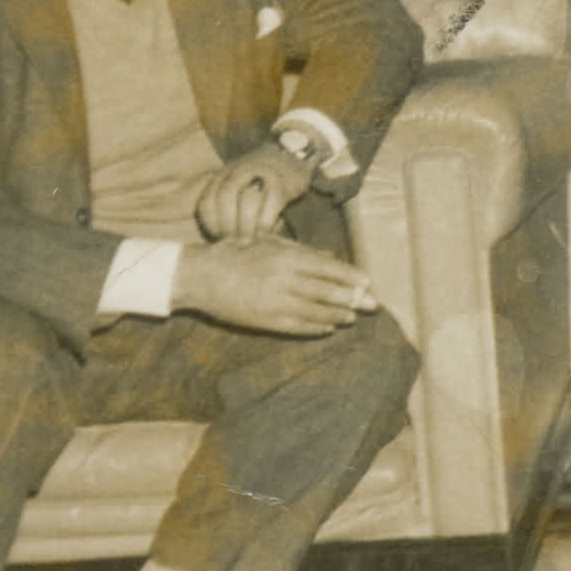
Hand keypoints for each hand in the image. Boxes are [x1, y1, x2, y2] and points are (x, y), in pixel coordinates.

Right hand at [172, 235, 378, 335]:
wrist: (199, 276)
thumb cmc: (235, 253)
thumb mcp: (268, 243)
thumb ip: (299, 251)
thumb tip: (330, 258)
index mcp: (286, 258)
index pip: (328, 269)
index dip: (350, 277)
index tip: (367, 282)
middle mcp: (284, 280)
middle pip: (327, 292)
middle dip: (353, 299)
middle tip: (372, 305)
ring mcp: (275, 303)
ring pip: (315, 312)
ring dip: (338, 315)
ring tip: (352, 317)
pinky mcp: (265, 321)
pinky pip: (297, 327)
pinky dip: (315, 328)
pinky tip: (328, 328)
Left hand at [194, 142, 312, 241]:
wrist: (289, 158)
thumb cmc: (258, 181)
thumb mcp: (235, 184)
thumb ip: (224, 203)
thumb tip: (221, 239)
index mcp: (222, 175)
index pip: (207, 200)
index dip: (210, 223)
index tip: (218, 238)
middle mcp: (239, 171)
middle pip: (225, 198)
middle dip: (226, 224)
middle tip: (231, 242)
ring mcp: (262, 175)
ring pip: (247, 201)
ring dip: (245, 226)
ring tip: (246, 242)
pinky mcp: (282, 184)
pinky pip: (270, 206)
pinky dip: (265, 223)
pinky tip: (264, 233)